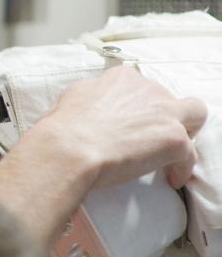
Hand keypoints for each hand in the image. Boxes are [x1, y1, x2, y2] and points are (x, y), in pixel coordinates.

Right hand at [39, 64, 205, 189]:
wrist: (68, 148)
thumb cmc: (62, 128)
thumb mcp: (73, 97)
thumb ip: (92, 96)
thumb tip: (92, 107)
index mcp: (122, 78)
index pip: (141, 86)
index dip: (139, 105)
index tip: (132, 120)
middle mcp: (148, 89)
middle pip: (168, 99)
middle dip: (161, 117)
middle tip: (148, 138)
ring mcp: (165, 113)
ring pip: (194, 114)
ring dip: (184, 132)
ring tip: (170, 152)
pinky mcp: (174, 139)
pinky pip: (189, 154)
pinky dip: (182, 167)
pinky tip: (171, 178)